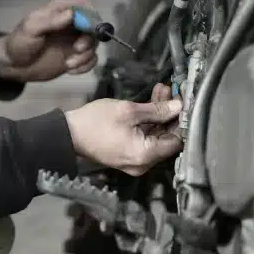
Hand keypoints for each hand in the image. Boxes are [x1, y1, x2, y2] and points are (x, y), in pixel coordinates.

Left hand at [0, 0, 97, 82]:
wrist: (14, 65)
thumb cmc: (19, 42)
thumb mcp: (31, 29)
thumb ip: (50, 21)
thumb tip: (71, 14)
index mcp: (60, 11)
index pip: (85, 6)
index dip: (90, 17)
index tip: (86, 30)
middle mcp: (71, 24)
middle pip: (94, 26)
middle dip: (89, 39)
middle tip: (77, 49)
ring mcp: (74, 40)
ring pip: (94, 44)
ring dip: (86, 55)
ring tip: (69, 64)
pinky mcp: (75, 56)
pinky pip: (91, 59)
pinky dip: (85, 66)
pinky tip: (70, 70)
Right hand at [64, 84, 182, 175]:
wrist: (69, 134)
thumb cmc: (96, 122)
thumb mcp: (128, 111)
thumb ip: (156, 110)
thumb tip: (179, 106)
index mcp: (146, 155)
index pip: (177, 141)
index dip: (182, 120)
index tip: (184, 101)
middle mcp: (144, 163)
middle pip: (166, 138)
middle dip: (170, 113)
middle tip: (172, 91)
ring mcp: (136, 160)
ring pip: (156, 136)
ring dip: (159, 115)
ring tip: (161, 90)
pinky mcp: (129, 155)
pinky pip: (145, 139)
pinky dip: (148, 123)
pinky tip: (150, 102)